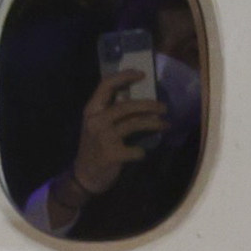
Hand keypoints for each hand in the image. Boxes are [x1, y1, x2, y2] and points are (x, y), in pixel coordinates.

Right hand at [70, 67, 165, 194]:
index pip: (105, 86)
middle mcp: (96, 121)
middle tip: (164, 107)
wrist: (84, 176)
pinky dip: (141, 151)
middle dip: (149, 105)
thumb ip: (111, 112)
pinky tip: (140, 152)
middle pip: (126, 106)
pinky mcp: (112, 154)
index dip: (124, 76)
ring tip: (165, 124)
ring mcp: (103, 138)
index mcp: (91, 111)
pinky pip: (136, 149)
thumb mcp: (97, 126)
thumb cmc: (94, 147)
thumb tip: (136, 97)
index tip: (142, 74)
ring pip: (135, 124)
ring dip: (154, 123)